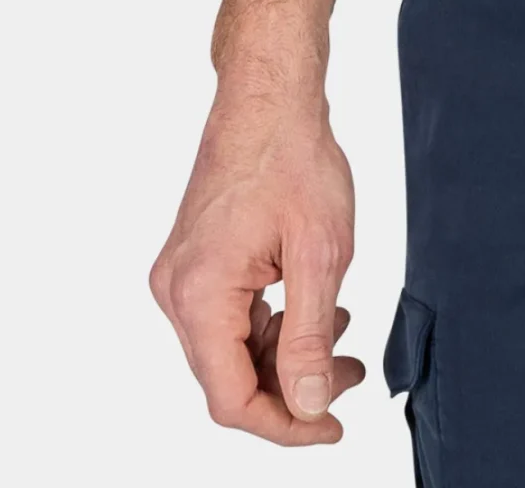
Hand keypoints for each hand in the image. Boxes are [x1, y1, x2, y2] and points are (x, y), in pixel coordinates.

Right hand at [150, 82, 364, 443]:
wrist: (269, 96)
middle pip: (228, 378)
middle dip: (292, 388)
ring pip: (230, 350)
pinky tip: (316, 311)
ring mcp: (182, 276)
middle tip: (348, 377)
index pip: (232, 398)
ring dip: (285, 356)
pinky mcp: (196, 262)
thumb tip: (309, 405)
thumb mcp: (320, 251)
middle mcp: (176, 291)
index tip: (331, 427)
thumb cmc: (294, 157)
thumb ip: (311, 335)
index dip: (284, 424)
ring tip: (342, 337)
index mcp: (199, 294)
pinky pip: (229, 318)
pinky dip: (271, 326)